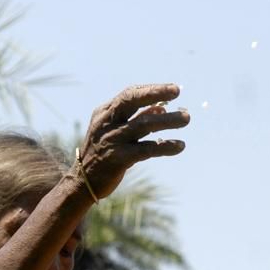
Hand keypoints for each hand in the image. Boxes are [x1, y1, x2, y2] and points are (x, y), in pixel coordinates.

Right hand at [75, 83, 188, 198]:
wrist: (83, 181)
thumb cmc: (103, 152)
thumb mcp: (116, 130)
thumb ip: (137, 118)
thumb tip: (162, 107)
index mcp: (105, 112)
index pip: (129, 94)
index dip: (151, 89)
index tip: (173, 88)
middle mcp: (107, 122)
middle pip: (131, 101)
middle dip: (154, 93)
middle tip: (177, 90)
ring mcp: (112, 140)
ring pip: (143, 125)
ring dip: (167, 121)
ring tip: (186, 118)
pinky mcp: (118, 159)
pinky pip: (146, 150)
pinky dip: (164, 146)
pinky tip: (180, 145)